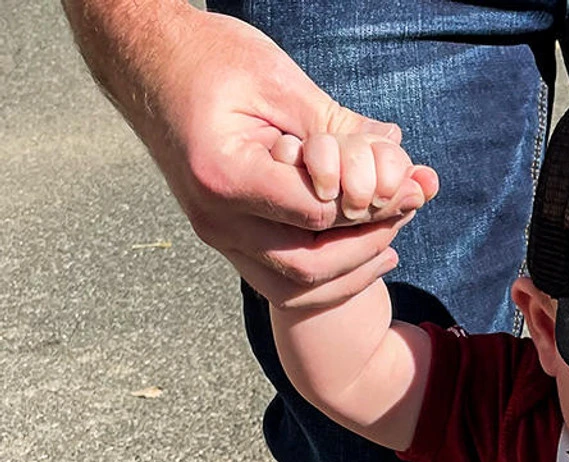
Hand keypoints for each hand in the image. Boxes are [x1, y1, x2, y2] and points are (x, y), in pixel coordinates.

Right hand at [64, 2, 436, 307]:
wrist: (144, 61)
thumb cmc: (209, 57)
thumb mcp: (280, 82)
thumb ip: (339, 127)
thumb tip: (398, 149)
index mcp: (224, 176)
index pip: (316, 215)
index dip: (371, 206)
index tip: (411, 187)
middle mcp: (215, 219)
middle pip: (310, 264)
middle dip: (368, 244)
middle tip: (409, 213)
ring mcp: (216, 234)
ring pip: (297, 283)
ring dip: (353, 266)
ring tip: (394, 236)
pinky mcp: (224, 237)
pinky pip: (282, 277)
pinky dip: (328, 272)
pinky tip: (367, 253)